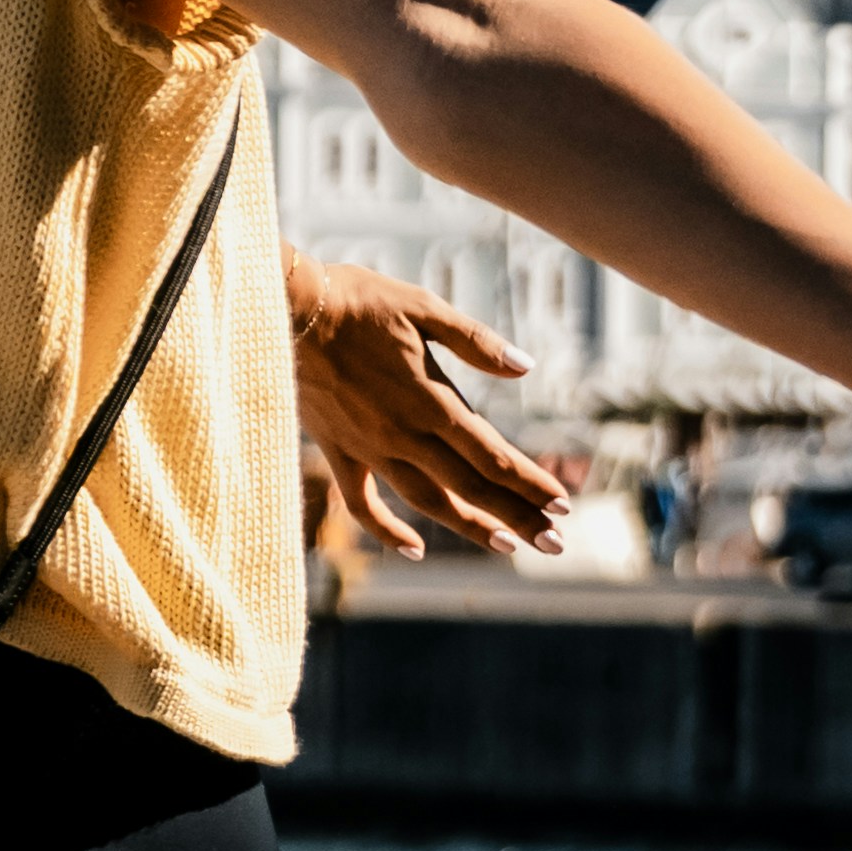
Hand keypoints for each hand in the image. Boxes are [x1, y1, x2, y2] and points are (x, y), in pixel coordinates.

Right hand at [284, 256, 569, 558]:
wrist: (286, 309)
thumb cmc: (360, 300)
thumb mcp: (424, 308)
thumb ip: (476, 342)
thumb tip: (526, 368)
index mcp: (430, 400)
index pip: (493, 455)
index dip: (531, 483)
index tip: (564, 506)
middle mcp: (403, 434)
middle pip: (471, 487)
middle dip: (517, 516)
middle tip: (555, 543)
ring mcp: (369, 448)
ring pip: (426, 501)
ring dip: (469, 526)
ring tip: (506, 545)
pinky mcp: (338, 451)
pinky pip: (362, 503)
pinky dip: (386, 531)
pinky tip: (414, 550)